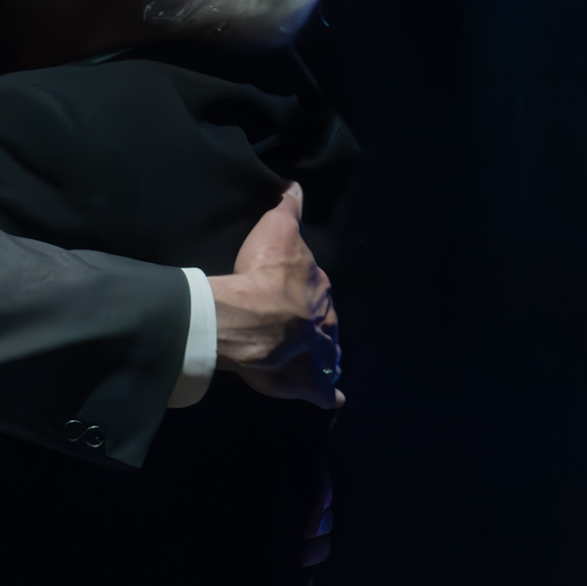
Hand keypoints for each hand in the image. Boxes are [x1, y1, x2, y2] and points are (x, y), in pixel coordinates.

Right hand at [206, 184, 343, 409]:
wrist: (252, 320)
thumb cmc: (263, 275)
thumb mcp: (277, 229)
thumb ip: (287, 209)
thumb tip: (295, 186)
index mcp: (319, 288)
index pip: (317, 287)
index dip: (305, 289)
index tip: (294, 290)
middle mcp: (326, 322)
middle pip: (325, 322)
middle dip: (318, 324)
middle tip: (302, 326)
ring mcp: (319, 354)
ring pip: (330, 355)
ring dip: (327, 357)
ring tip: (323, 360)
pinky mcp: (306, 382)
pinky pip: (325, 393)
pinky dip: (330, 396)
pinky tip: (334, 399)